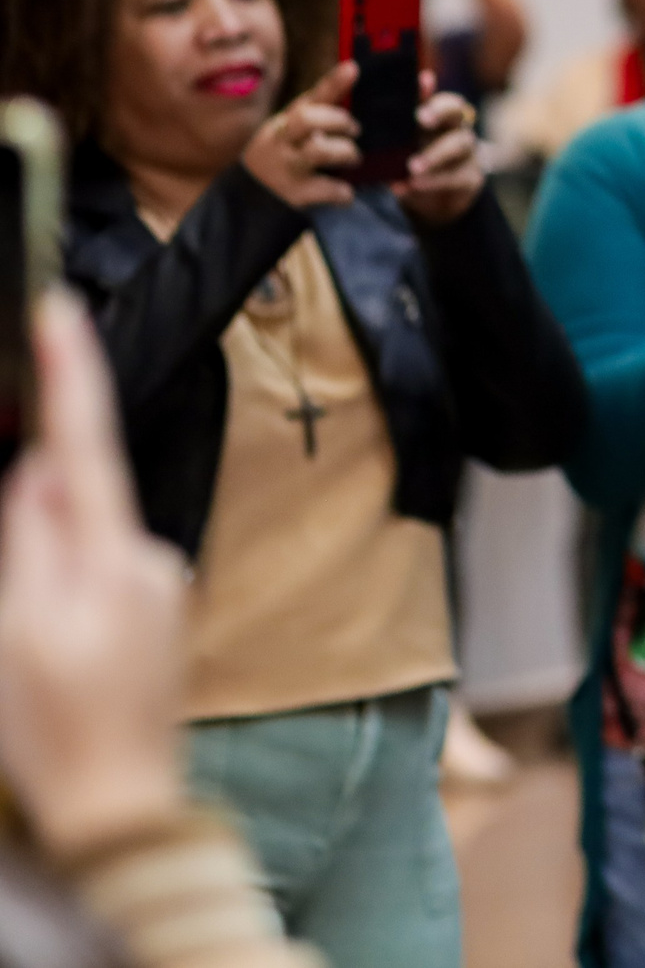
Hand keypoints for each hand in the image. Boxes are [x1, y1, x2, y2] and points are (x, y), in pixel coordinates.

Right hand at [0, 295, 189, 858]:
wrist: (122, 806)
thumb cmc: (57, 727)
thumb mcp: (17, 628)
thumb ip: (27, 539)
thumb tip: (42, 471)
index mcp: (111, 553)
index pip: (87, 442)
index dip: (71, 372)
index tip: (60, 310)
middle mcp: (147, 558)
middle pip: (71, 502)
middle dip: (27, 522)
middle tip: (16, 620)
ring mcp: (157, 589)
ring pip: (76, 548)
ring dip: (39, 577)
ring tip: (34, 662)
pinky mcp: (155, 615)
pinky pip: (94, 584)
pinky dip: (60, 602)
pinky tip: (53, 664)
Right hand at [239, 63, 359, 209]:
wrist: (245, 202)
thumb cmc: (281, 159)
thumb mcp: (289, 133)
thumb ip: (317, 115)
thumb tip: (353, 87)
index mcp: (285, 122)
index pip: (310, 98)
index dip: (332, 83)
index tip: (353, 67)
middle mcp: (281, 142)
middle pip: (307, 120)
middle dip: (338, 121)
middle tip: (354, 130)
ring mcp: (286, 168)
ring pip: (318, 151)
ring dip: (345, 153)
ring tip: (352, 159)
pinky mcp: (294, 195)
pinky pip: (329, 188)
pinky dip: (343, 192)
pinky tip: (344, 193)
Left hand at [392, 74, 482, 227]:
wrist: (433, 201)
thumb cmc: (413, 163)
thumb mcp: (401, 144)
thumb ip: (391, 124)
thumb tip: (369, 102)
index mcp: (438, 116)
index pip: (440, 96)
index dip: (432, 92)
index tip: (421, 85)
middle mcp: (456, 129)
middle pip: (457, 111)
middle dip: (440, 111)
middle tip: (421, 119)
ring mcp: (467, 153)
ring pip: (460, 145)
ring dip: (435, 155)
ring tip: (412, 168)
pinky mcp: (470, 178)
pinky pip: (457, 177)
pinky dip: (433, 182)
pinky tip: (410, 187)